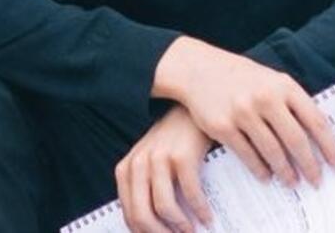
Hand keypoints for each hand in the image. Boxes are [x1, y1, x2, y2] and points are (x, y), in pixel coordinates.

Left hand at [116, 105, 212, 232]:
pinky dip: (200, 210)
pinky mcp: (181, 156)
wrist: (190, 112)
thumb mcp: (152, 166)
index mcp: (126, 170)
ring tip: (192, 231)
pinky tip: (207, 217)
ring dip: (180, 226)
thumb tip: (155, 228)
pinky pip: (190, 194)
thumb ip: (147, 190)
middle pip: (142, 215)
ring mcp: (158, 159)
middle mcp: (138, 164)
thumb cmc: (172, 144)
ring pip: (163, 207)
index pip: (129, 214)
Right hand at [153, 37, 334, 187]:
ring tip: (292, 182)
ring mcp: (242, 112)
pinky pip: (248, 155)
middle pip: (296, 141)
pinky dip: (260, 169)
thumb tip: (317, 136)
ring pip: (273, 151)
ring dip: (286, 171)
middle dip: (310, 165)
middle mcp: (264, 97)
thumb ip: (291, 101)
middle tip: (316, 180)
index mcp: (282, 85)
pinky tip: (266, 175)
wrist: (196, 68)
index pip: (315, 120)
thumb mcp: (269, 79)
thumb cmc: (238, 76)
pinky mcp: (222, 126)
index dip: (329, 146)